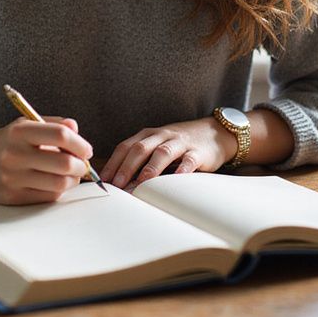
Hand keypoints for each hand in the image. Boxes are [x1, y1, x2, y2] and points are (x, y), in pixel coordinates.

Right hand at [0, 117, 92, 204]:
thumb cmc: (4, 143)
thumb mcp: (23, 125)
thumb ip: (52, 124)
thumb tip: (76, 128)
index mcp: (20, 132)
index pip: (60, 135)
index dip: (80, 144)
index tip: (86, 149)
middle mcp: (16, 155)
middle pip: (64, 163)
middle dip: (81, 165)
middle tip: (83, 164)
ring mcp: (13, 178)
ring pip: (59, 183)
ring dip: (73, 180)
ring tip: (71, 175)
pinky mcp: (13, 197)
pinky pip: (47, 197)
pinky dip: (58, 190)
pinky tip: (55, 183)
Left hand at [100, 117, 234, 190]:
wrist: (214, 132)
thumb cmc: (179, 144)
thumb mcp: (157, 145)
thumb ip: (140, 159)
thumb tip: (117, 182)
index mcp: (148, 135)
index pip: (126, 146)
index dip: (114, 162)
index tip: (103, 179)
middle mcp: (162, 136)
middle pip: (140, 148)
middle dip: (127, 166)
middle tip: (117, 183)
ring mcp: (180, 143)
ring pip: (162, 152)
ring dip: (150, 168)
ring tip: (141, 182)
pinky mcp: (198, 152)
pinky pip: (189, 160)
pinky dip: (182, 169)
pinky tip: (176, 178)